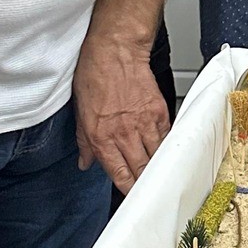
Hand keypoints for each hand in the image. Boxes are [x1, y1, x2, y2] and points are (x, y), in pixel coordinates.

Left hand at [72, 38, 168, 193]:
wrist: (115, 50)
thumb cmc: (95, 74)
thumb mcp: (80, 111)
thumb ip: (84, 141)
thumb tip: (85, 161)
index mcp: (101, 137)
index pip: (118, 174)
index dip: (127, 190)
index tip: (131, 196)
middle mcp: (124, 133)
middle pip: (141, 171)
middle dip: (144, 185)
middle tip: (147, 192)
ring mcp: (144, 123)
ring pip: (157, 157)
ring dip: (157, 168)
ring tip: (159, 176)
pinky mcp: (160, 112)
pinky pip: (166, 137)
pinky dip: (165, 146)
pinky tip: (163, 150)